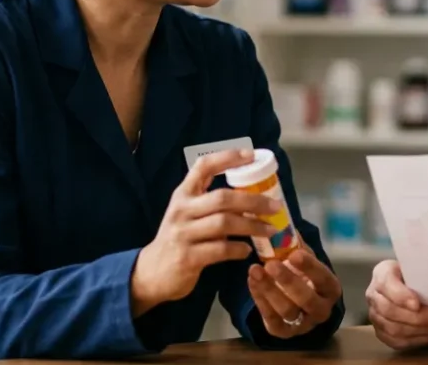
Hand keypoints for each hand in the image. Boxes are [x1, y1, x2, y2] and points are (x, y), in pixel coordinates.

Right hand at [131, 149, 278, 314]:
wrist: (151, 273)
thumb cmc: (178, 238)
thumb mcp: (186, 213)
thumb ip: (209, 200)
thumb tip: (249, 190)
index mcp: (183, 194)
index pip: (203, 166)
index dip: (227, 157)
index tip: (251, 154)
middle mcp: (182, 210)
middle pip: (222, 198)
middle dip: (253, 201)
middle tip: (275, 206)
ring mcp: (183, 234)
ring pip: (224, 224)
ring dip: (252, 226)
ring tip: (270, 230)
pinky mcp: (187, 257)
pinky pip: (220, 250)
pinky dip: (238, 249)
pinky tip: (246, 250)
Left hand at [247, 248, 342, 338]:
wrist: (298, 300)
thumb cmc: (303, 273)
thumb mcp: (305, 259)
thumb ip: (297, 246)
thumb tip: (282, 224)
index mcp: (330, 288)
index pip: (324, 278)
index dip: (310, 267)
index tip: (294, 253)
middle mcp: (321, 310)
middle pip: (307, 299)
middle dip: (288, 281)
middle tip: (271, 264)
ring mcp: (302, 324)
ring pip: (287, 311)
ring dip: (269, 290)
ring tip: (255, 270)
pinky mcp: (283, 332)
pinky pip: (271, 319)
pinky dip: (260, 300)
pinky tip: (252, 281)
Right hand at [365, 260, 427, 350]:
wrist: (407, 286)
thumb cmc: (414, 275)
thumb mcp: (418, 268)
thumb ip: (424, 275)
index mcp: (382, 274)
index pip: (386, 284)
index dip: (400, 296)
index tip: (417, 304)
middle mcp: (373, 295)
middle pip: (389, 311)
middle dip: (417, 318)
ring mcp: (375, 315)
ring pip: (393, 329)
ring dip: (420, 331)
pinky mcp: (381, 332)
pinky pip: (396, 341)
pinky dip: (417, 340)